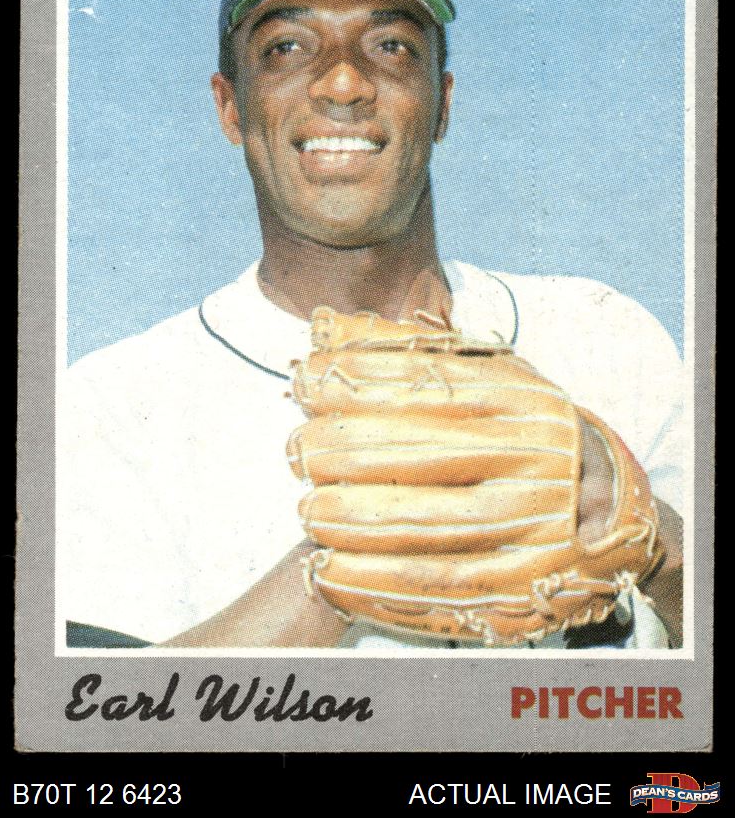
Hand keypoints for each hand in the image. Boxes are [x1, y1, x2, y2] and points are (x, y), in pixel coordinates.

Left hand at [288, 307, 663, 646]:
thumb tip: (329, 328)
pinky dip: (374, 580)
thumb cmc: (528, 432)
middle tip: (298, 451)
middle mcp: (529, 457)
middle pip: (417, 452)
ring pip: (424, 522)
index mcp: (520, 401)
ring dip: (350, 518)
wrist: (613, 506)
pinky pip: (437, 584)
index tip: (305, 383)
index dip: (353, 382)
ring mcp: (531, 523)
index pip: (425, 385)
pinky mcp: (523, 584)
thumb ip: (416, 353)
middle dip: (341, 450)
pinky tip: (329, 569)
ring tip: (308, 509)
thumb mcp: (493, 377)